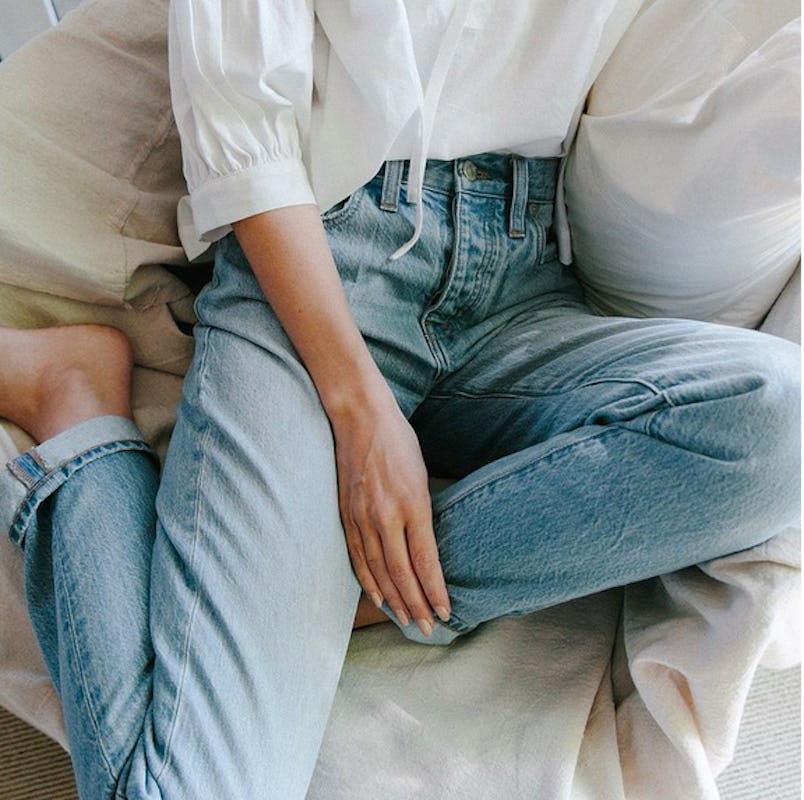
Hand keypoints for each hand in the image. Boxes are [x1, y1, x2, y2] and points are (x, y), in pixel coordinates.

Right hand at [332, 399, 450, 635]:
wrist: (359, 417)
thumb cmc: (398, 441)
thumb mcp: (421, 475)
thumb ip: (423, 513)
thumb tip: (427, 549)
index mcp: (412, 504)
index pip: (425, 561)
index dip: (435, 591)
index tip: (446, 612)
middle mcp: (385, 516)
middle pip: (401, 573)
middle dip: (416, 605)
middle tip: (428, 628)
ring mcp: (361, 517)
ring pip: (377, 571)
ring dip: (393, 600)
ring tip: (406, 620)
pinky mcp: (345, 515)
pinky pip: (356, 557)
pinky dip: (367, 581)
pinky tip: (377, 596)